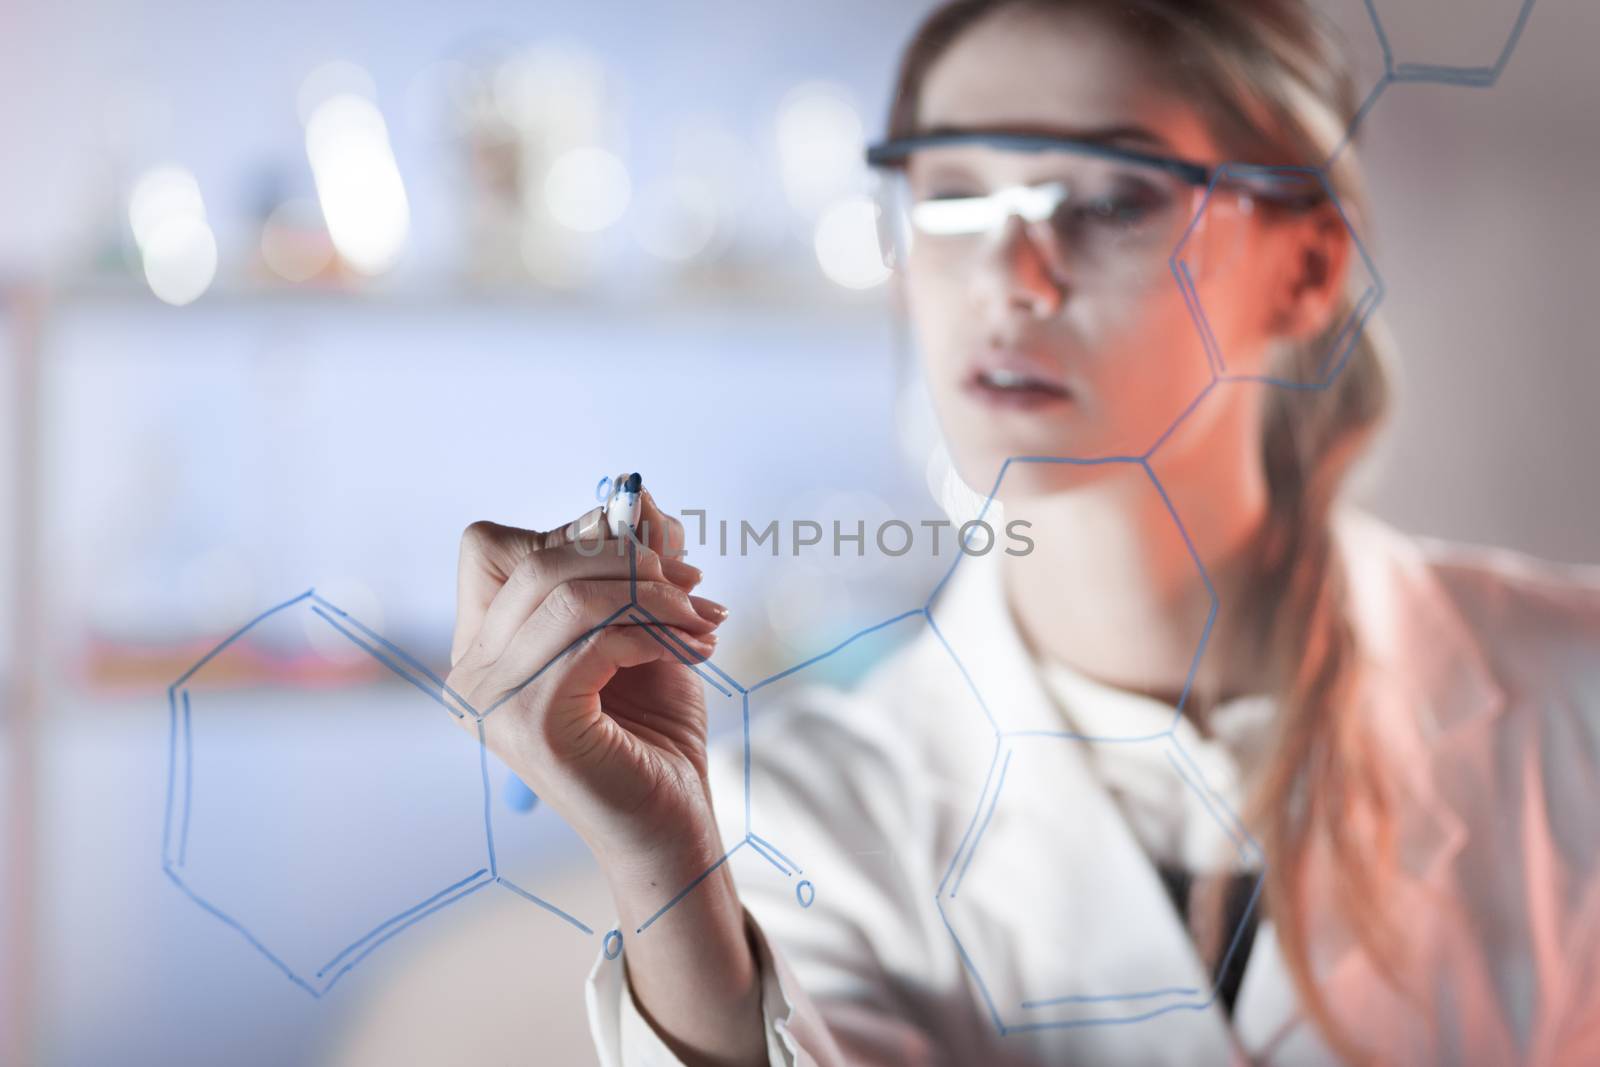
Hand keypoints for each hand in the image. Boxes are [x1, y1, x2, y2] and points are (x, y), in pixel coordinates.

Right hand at [444, 489, 729, 863]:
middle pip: (535, 563)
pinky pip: (594, 639)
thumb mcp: (644, 627)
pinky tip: (694, 651)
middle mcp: (469, 674)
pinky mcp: (530, 723)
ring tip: (703, 620)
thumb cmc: (653, 731)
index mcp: (482, 647)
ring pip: (566, 597)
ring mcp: (491, 702)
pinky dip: (654, 632)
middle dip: (628, 559)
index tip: (648, 559)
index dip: (572, 536)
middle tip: (692, 584)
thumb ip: (633, 564)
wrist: (671, 825)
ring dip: (652, 595)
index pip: (492, 548)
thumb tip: (640, 496)